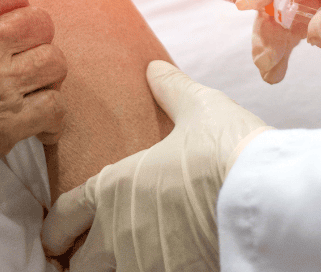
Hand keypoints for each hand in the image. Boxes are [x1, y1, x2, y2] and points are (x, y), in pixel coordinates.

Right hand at [0, 0, 66, 197]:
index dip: (15, 7)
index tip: (10, 24)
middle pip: (41, 22)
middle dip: (35, 40)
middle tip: (23, 59)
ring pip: (55, 61)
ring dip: (46, 76)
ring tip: (32, 90)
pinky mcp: (7, 123)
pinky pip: (55, 108)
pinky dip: (51, 118)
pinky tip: (38, 125)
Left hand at [41, 61, 270, 271]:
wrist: (264, 194)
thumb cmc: (225, 146)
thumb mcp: (198, 107)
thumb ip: (171, 89)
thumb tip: (155, 68)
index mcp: (116, 188)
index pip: (67, 214)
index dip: (56, 227)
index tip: (55, 235)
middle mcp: (121, 233)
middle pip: (84, 265)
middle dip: (87, 261)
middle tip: (97, 256)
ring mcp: (147, 264)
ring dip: (120, 270)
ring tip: (136, 261)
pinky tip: (173, 263)